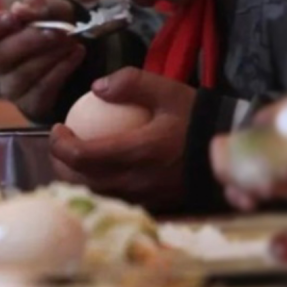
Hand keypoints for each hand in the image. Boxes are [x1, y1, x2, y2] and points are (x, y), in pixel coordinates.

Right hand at [0, 0, 85, 121]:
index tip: (13, 17)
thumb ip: (38, 6)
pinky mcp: (30, 105)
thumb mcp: (53, 10)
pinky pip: (42, 91)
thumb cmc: (56, 29)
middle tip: (58, 31)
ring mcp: (11, 88)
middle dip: (30, 41)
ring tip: (71, 41)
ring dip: (50, 56)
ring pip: (22, 75)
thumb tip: (20, 9)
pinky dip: (61, 70)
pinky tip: (76, 54)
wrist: (82, 59)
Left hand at [49, 67, 193, 211]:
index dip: (60, 145)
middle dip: (59, 162)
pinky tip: (97, 169)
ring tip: (73, 155)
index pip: (82, 156)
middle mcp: (136, 181)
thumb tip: (96, 88)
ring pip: (94, 193)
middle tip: (59, 142)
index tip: (57, 128)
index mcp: (137, 152)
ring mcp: (143, 197)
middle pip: (80, 180)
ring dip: (75, 176)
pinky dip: (96, 185)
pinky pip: (112, 199)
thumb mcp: (167, 90)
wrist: (229, 151)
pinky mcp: (150, 204)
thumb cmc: (196, 118)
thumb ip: (131, 83)